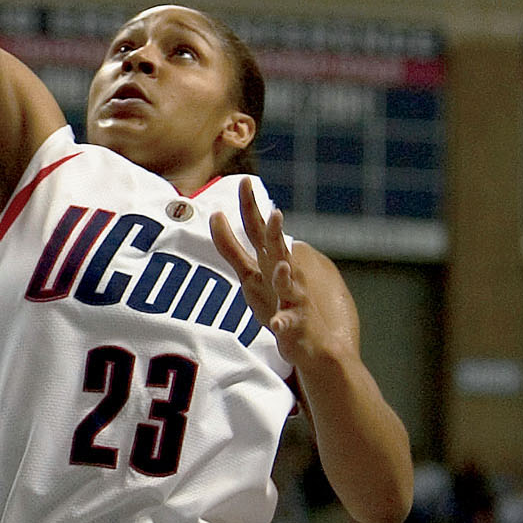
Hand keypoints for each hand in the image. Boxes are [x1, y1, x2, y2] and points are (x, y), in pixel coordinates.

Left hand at [210, 178, 350, 368]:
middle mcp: (284, 273)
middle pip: (278, 250)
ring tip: (282, 264)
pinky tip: (277, 323)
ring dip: (285, 274)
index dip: (250, 207)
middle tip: (276, 213)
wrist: (307, 341)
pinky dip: (283, 322)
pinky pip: (289, 323)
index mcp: (270, 259)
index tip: (244, 181)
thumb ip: (231, 246)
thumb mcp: (249, 272)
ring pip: (289, 284)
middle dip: (276, 233)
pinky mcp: (296, 324)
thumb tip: (215, 213)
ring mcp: (292, 298)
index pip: (258, 229)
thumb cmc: (275, 301)